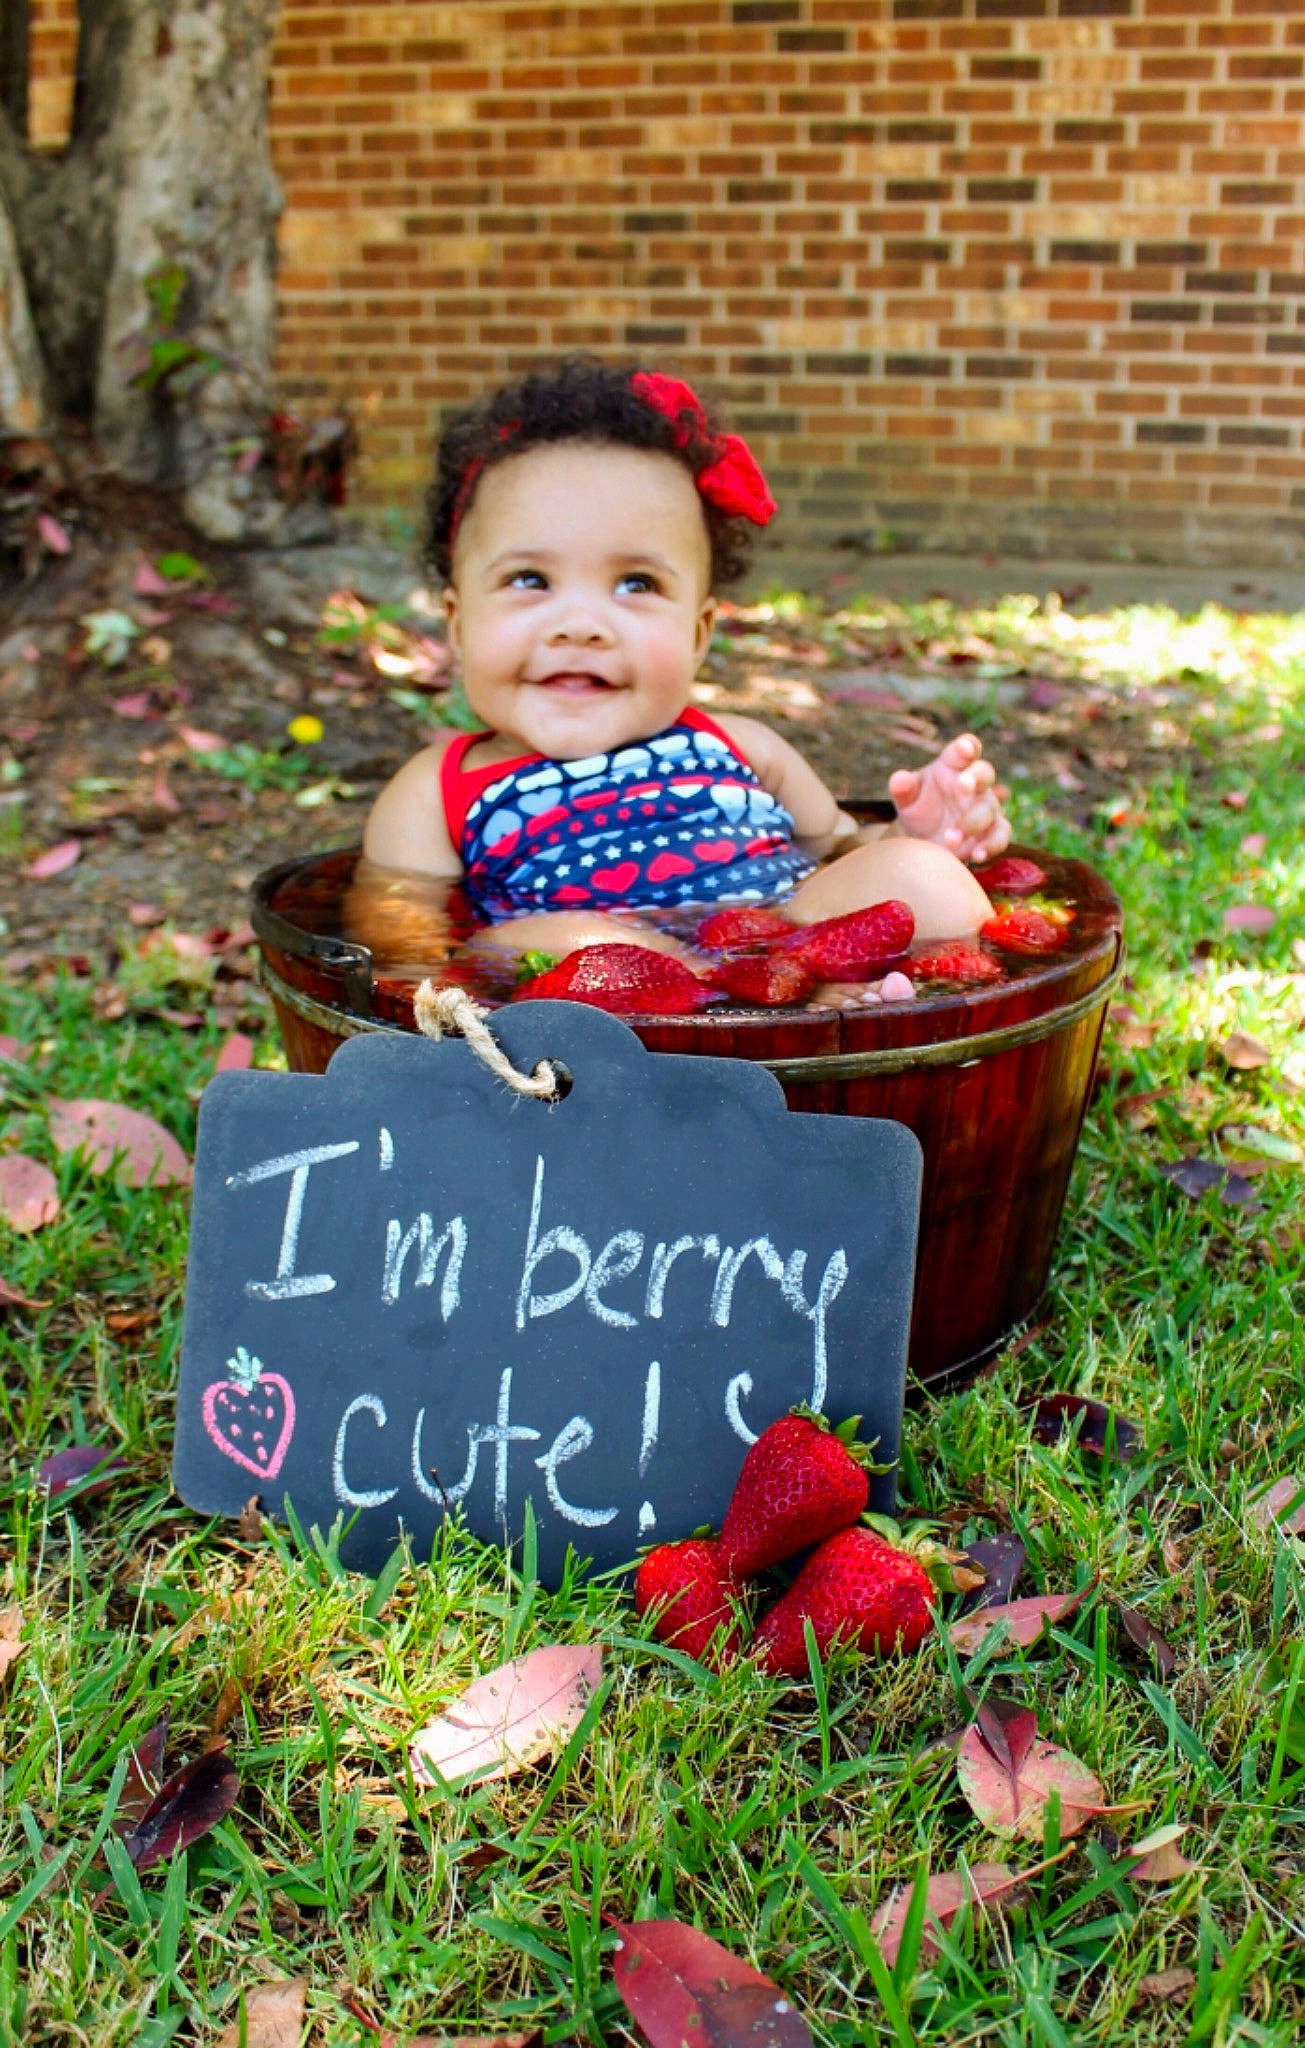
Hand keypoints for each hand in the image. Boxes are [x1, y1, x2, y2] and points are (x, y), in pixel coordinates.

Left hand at [888, 733, 1010, 863]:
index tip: (964, 748)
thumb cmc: (920, 807)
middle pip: (984, 773)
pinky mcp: (992, 832)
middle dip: (976, 777)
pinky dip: (991, 845)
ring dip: (972, 823)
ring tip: (950, 840)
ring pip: (990, 809)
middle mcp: (975, 783)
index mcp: (954, 765)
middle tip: (963, 786)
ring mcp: (986, 807)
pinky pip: (1000, 835)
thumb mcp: (907, 798)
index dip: (967, 746)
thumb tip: (899, 779)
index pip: (965, 749)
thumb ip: (903, 788)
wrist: (926, 839)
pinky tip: (976, 856)